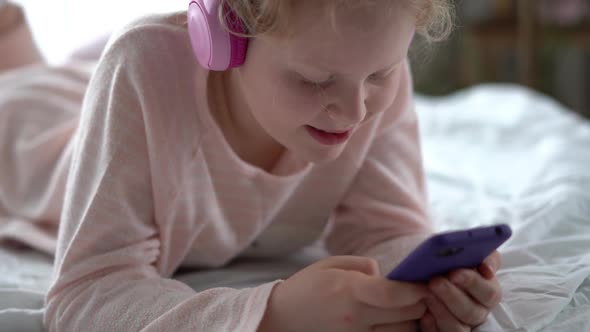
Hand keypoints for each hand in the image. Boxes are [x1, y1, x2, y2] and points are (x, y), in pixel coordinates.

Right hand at [258, 255, 427, 331]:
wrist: (281, 319)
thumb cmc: (306, 288)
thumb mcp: (331, 265)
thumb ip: (364, 267)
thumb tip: (387, 277)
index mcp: (349, 291)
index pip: (393, 294)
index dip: (415, 289)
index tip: (422, 284)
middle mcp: (355, 317)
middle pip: (405, 315)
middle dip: (419, 303)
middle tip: (420, 294)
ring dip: (410, 320)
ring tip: (406, 309)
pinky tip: (392, 321)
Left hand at [420, 251, 502, 331]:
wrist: (424, 267)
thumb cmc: (446, 259)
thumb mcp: (464, 251)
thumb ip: (483, 255)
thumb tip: (487, 268)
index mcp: (487, 291)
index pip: (490, 293)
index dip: (473, 283)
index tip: (454, 272)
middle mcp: (477, 310)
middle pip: (473, 312)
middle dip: (452, 295)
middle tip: (434, 281)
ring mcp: (461, 324)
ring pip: (458, 328)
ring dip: (442, 310)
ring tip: (426, 294)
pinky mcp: (443, 330)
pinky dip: (432, 325)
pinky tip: (424, 314)